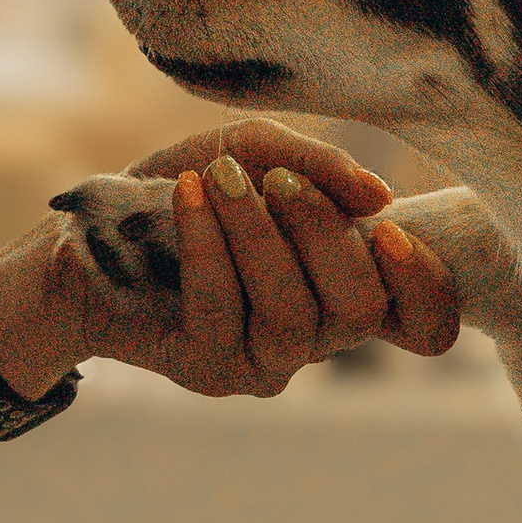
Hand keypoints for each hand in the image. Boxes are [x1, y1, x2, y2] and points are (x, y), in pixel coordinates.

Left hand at [92, 118, 456, 395]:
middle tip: (276, 182)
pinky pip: (223, 312)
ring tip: (218, 179)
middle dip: (322, 232)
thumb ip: (317, 165)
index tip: (388, 229)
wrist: (93, 232)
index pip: (426, 323)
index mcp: (346, 283)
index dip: (428, 287)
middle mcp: (320, 334)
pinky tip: (188, 196)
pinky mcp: (210, 370)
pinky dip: (207, 243)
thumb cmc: (190, 189)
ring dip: (257, 235)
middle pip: (363, 310)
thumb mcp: (253, 152)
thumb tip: (379, 197)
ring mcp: (266, 360)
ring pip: (295, 316)